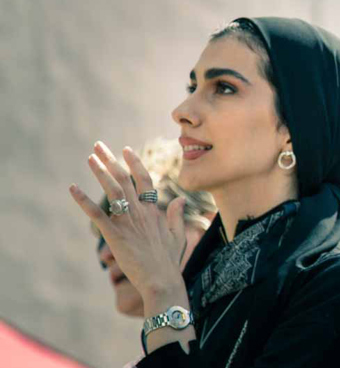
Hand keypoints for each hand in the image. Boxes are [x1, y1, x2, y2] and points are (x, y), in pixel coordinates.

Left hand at [69, 141, 186, 296]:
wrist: (161, 280)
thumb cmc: (169, 262)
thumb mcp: (178, 236)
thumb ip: (176, 216)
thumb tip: (179, 200)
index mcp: (154, 211)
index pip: (144, 179)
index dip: (135, 163)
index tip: (126, 149)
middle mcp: (140, 212)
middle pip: (124, 179)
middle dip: (111, 160)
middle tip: (99, 146)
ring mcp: (127, 222)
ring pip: (112, 190)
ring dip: (100, 172)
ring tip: (90, 157)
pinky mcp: (114, 235)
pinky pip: (97, 214)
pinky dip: (84, 201)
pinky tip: (73, 188)